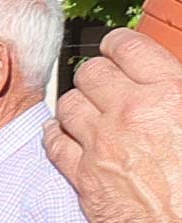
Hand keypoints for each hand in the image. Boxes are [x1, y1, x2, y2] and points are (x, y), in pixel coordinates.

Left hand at [54, 27, 181, 222]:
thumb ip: (178, 91)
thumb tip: (167, 84)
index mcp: (169, 91)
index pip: (126, 46)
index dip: (118, 43)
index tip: (115, 47)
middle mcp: (130, 113)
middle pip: (90, 73)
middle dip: (97, 74)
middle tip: (104, 82)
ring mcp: (102, 146)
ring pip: (67, 105)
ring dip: (77, 104)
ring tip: (88, 110)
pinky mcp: (85, 178)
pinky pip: (53, 144)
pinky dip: (57, 135)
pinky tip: (66, 135)